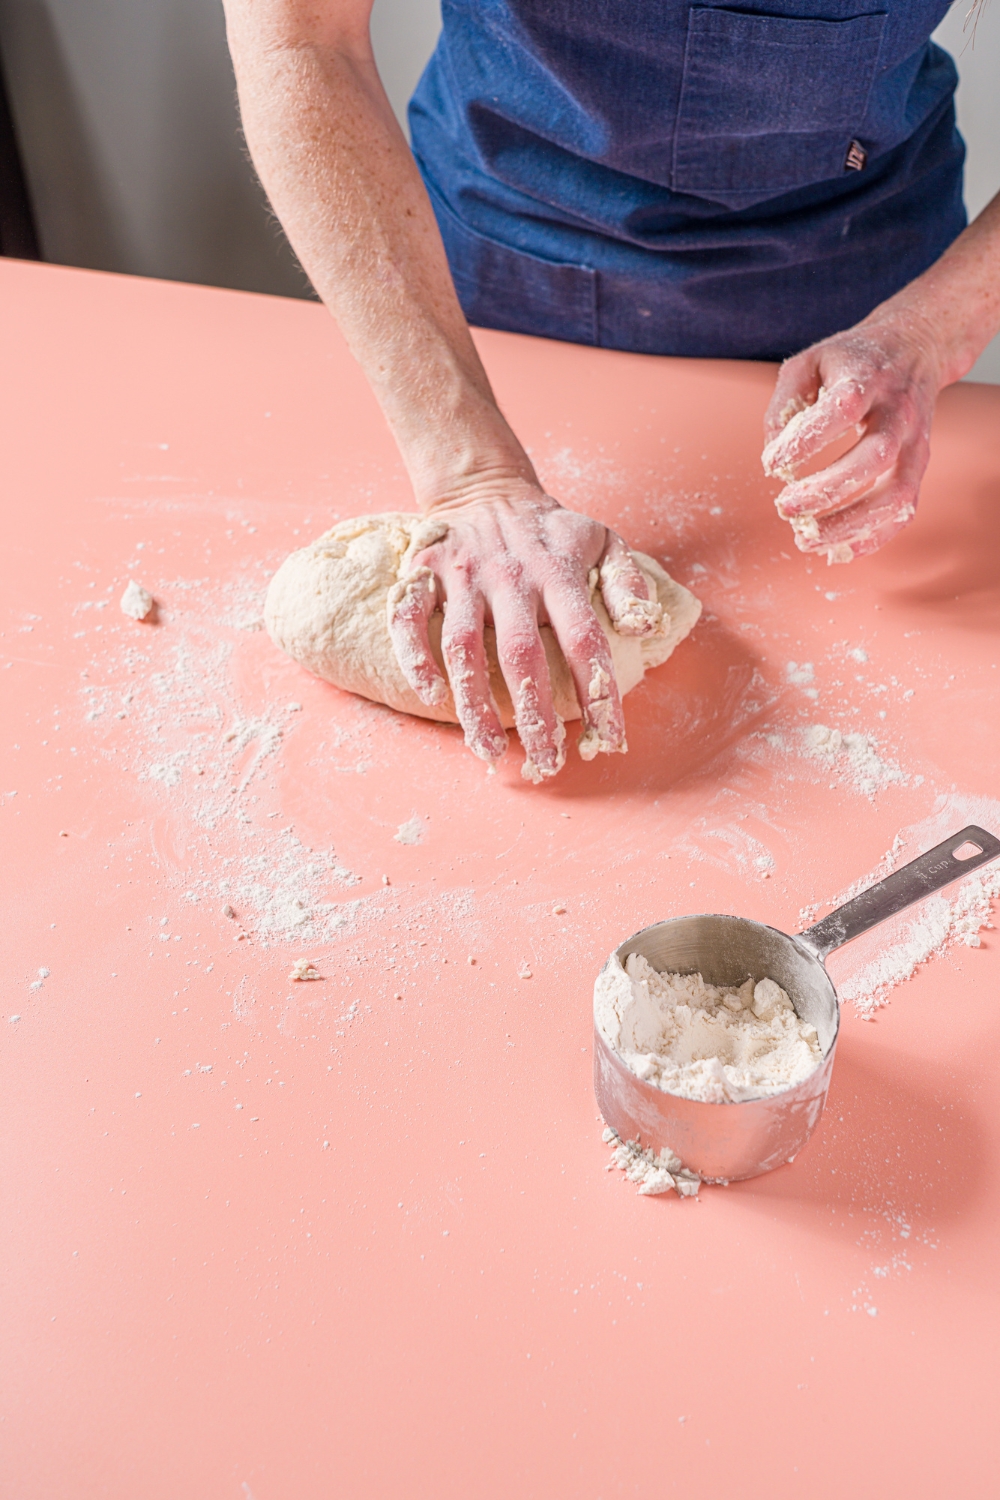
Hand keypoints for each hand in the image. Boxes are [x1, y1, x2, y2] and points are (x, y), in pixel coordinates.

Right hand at [386, 481, 661, 779]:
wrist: (486, 488)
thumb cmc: (551, 531)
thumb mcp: (603, 541)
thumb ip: (626, 583)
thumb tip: (644, 629)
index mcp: (558, 573)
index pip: (584, 639)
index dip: (598, 692)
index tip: (609, 738)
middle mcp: (510, 578)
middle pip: (521, 654)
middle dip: (534, 714)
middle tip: (545, 761)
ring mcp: (463, 577)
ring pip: (463, 646)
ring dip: (473, 703)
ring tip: (487, 750)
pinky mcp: (424, 574)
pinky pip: (409, 618)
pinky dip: (413, 656)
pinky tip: (429, 697)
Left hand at [761, 314, 942, 563]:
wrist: (915, 347)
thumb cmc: (850, 361)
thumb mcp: (809, 363)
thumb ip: (783, 405)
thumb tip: (773, 460)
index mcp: (868, 378)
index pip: (843, 408)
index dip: (807, 440)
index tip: (772, 463)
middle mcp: (899, 411)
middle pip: (876, 456)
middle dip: (828, 490)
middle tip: (784, 507)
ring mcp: (915, 442)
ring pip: (896, 492)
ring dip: (851, 524)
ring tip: (806, 540)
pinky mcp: (919, 466)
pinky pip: (905, 510)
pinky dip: (874, 537)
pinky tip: (838, 551)